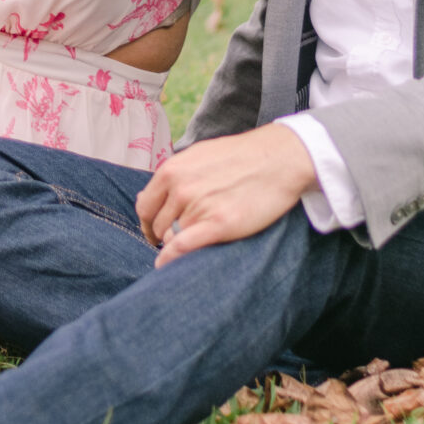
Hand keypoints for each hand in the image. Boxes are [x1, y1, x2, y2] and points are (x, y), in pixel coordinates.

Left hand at [136, 125, 317, 266]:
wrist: (279, 158)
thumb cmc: (240, 156)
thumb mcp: (199, 155)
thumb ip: (173, 176)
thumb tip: (147, 195)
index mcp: (173, 170)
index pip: (144, 206)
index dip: (147, 223)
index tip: (153, 232)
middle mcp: (181, 188)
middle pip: (157, 225)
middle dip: (162, 235)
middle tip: (173, 241)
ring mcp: (199, 206)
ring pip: (172, 238)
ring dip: (175, 245)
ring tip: (187, 247)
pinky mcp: (219, 224)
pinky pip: (183, 247)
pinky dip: (171, 260)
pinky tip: (165, 267)